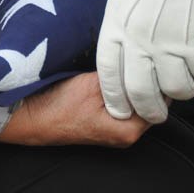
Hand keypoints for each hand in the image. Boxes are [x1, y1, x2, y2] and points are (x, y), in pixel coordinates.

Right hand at [0, 72, 151, 146]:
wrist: (33, 117)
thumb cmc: (59, 105)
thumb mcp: (94, 84)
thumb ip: (122, 78)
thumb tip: (143, 62)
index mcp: (129, 131)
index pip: (160, 102)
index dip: (158, 79)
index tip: (156, 60)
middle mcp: (127, 135)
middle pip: (150, 103)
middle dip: (147, 81)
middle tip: (144, 57)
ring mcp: (117, 130)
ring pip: (136, 102)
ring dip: (133, 84)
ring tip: (129, 63)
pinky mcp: (107, 122)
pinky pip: (125, 104)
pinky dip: (123, 89)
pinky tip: (116, 74)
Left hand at [97, 0, 193, 123]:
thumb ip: (117, 14)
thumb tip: (111, 30)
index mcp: (116, 21)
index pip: (107, 73)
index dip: (115, 96)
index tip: (123, 108)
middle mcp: (139, 38)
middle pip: (139, 92)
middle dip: (149, 109)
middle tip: (158, 112)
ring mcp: (170, 43)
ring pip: (177, 90)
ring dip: (185, 90)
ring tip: (189, 80)